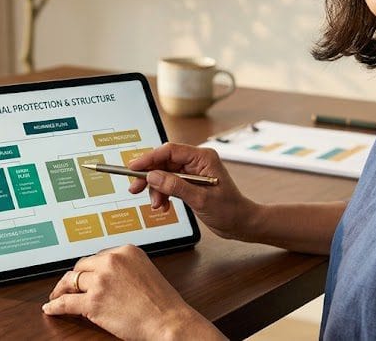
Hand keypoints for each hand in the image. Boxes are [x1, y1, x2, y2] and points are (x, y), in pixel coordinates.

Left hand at [42, 245, 222, 340]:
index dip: (89, 269)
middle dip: (75, 278)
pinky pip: (66, 302)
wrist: (169, 321)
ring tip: (57, 295)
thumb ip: (125, 267)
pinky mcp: (93, 302)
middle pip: (81, 266)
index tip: (84, 275)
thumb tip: (105, 274)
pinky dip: (55, 305)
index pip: (97, 256)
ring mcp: (100, 281)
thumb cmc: (162, 303)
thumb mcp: (145, 271)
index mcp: (125, 250)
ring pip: (71, 281)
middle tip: (67, 286)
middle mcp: (111, 261)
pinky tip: (51, 307)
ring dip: (62, 289)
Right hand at [128, 142, 257, 240]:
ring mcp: (192, 172)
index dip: (149, 158)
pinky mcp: (189, 183)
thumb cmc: (230, 210)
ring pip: (163, 174)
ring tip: (156, 205)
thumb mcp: (200, 199)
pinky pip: (169, 184)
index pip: (170, 151)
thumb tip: (152, 176)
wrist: (242, 224)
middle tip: (135, 188)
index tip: (133, 167)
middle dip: (149, 176)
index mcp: (202, 157)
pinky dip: (163, 194)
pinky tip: (163, 206)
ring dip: (156, 189)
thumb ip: (175, 186)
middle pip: (164, 162)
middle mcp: (196, 161)